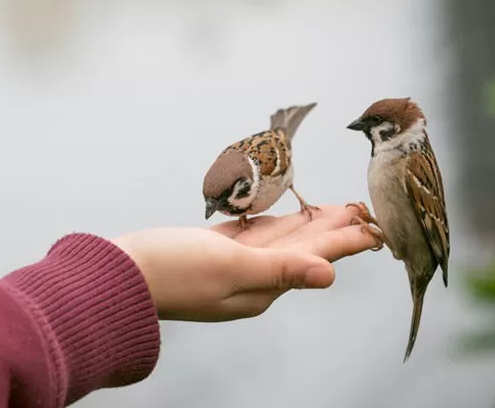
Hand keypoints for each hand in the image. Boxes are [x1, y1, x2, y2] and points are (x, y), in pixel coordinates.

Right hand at [111, 205, 375, 321]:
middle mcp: (253, 278)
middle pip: (303, 247)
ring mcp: (233, 264)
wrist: (120, 274)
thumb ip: (281, 268)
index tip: (373, 224)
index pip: (314, 257)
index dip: (345, 239)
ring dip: (308, 222)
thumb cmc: (170, 272)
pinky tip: (285, 215)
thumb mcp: (230, 268)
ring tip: (333, 208)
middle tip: (361, 208)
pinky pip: (255, 234)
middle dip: (332, 227)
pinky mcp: (214, 251)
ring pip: (280, 238)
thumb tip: (329, 275)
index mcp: (262, 287)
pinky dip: (274, 222)